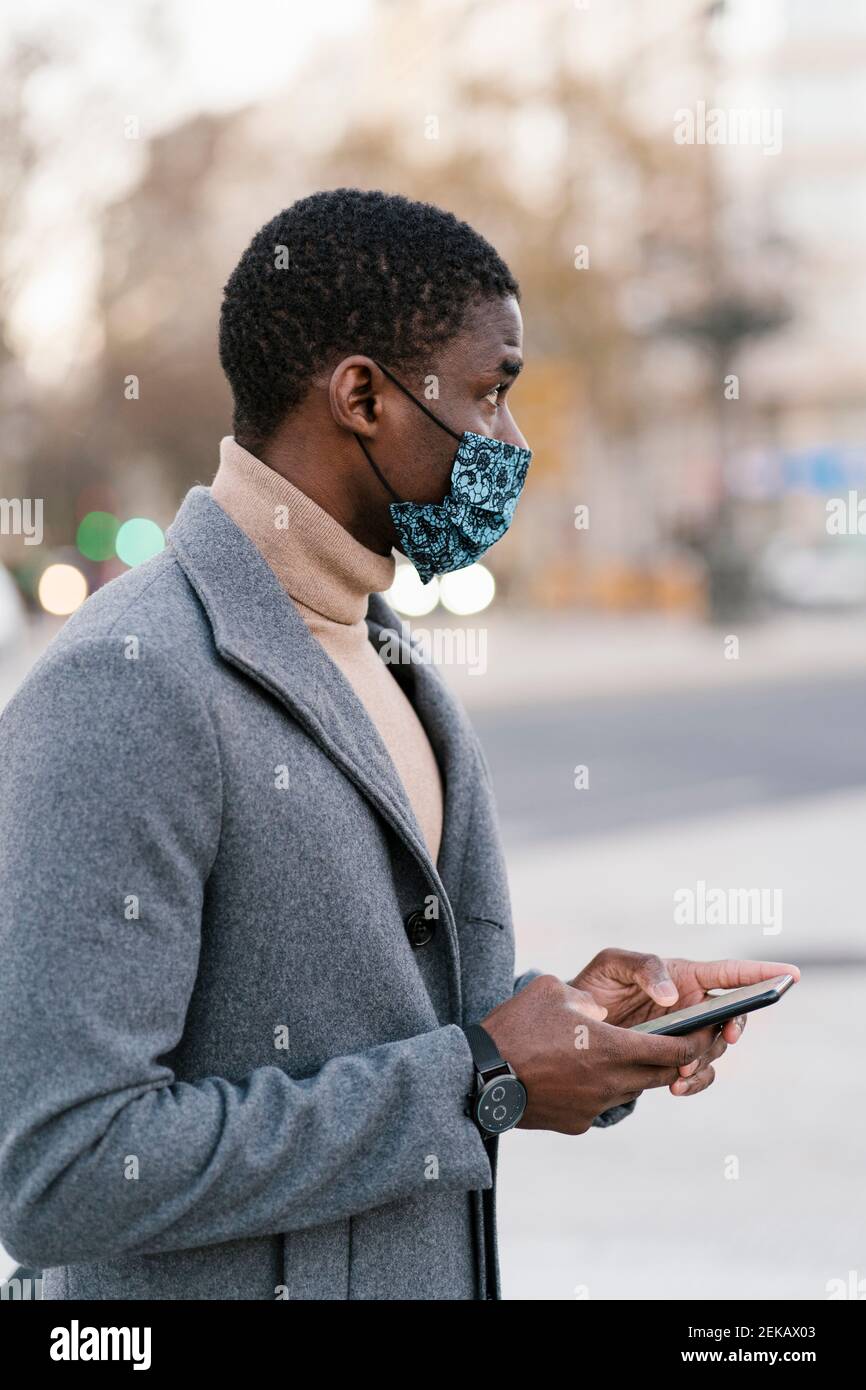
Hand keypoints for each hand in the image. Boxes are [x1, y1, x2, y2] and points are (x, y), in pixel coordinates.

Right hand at [479, 974, 722, 1132]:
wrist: (477, 1078)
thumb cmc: (515, 1027)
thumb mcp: (552, 992)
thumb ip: (586, 997)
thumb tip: (601, 1011)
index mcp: (611, 1048)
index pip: (674, 1050)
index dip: (695, 1041)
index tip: (706, 1032)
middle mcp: (611, 1082)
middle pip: (662, 1075)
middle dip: (676, 1059)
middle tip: (679, 1042)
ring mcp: (594, 1107)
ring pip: (633, 1089)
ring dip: (637, 1072)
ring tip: (621, 1051)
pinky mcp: (577, 1123)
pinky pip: (603, 1102)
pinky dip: (603, 1087)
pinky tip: (581, 1071)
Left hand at [570, 949, 800, 1096]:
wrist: (571, 1026)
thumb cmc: (594, 985)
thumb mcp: (613, 964)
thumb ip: (645, 968)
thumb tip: (672, 996)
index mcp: (686, 976)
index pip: (731, 973)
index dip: (763, 972)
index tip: (791, 975)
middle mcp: (694, 1005)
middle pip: (732, 1016)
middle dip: (734, 1026)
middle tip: (725, 1036)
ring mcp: (686, 1035)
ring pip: (715, 1049)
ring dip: (705, 1060)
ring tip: (681, 1071)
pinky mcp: (673, 1060)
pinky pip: (697, 1074)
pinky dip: (693, 1081)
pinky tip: (676, 1086)